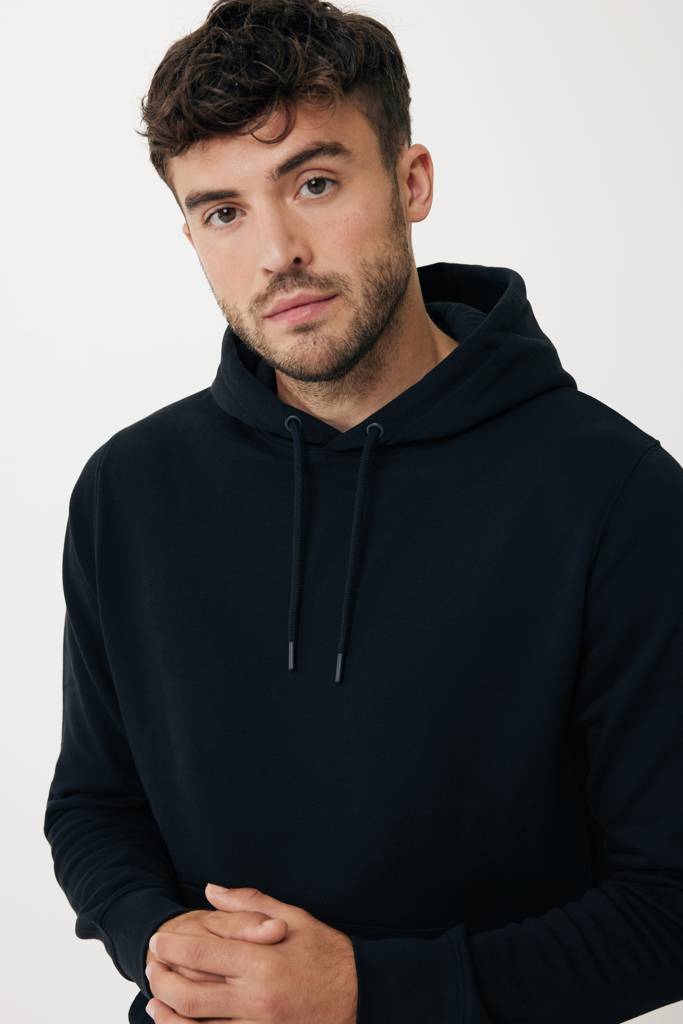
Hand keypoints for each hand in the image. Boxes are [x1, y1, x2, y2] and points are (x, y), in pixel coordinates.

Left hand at [145, 884, 357, 1022]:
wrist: (362, 994)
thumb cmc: (328, 952)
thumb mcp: (294, 917)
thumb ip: (249, 904)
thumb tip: (212, 890)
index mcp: (261, 961)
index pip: (200, 954)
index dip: (171, 948)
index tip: (157, 941)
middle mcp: (255, 998)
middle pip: (189, 995)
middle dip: (162, 981)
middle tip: (151, 967)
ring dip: (169, 1016)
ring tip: (155, 1002)